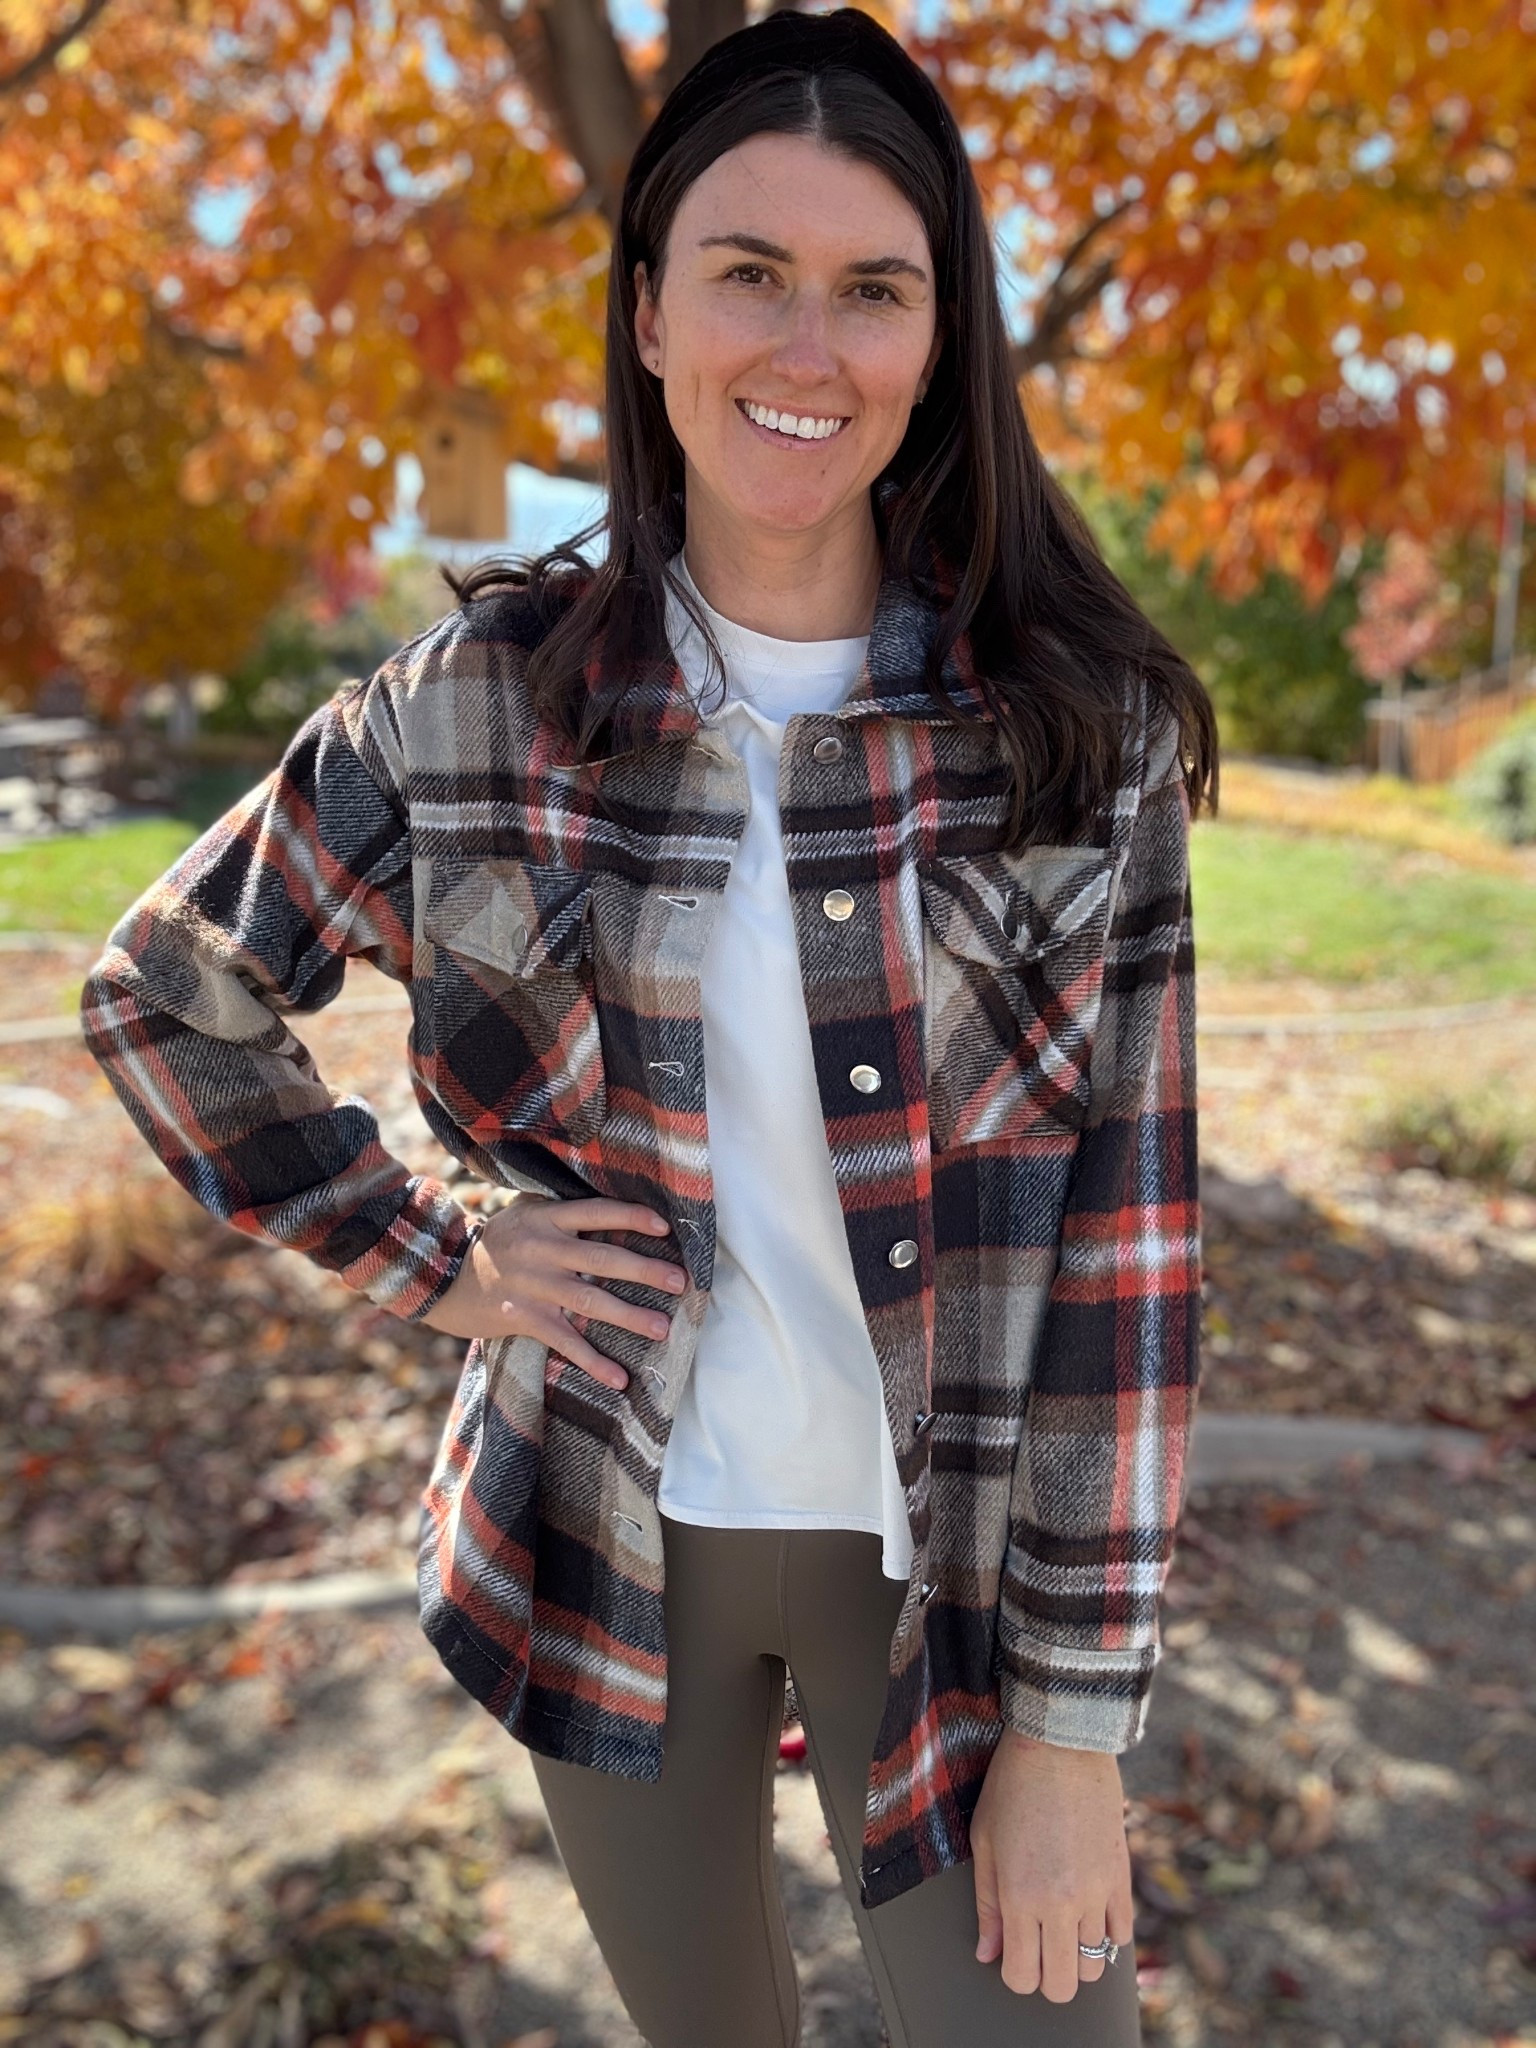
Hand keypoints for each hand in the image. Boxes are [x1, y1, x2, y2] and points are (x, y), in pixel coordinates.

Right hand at [418, 1195, 688, 1390]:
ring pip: (590, 1301)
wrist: (443, 1278)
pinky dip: (593, 1362)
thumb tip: (614, 1211)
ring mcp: (533, 1285)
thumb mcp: (523, 1215)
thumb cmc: (497, 1244)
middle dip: (645, 1270)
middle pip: (602, 1258)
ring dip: (630, 1317)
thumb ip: (561, 1213)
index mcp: (545, 1217)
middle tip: (681, 1282)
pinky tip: (619, 1379)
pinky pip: (565, 1342)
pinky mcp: (524, 1318)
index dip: (631, 1217)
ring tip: (663, 1329)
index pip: (596, 1212)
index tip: (665, 1228)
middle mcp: (542, 1249)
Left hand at [970, 1729, 1134, 2002]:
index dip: (1014, 1974)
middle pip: (1062, 1985)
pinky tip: (1089, 1913)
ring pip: (1094, 1966)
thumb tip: (988, 1953)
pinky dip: (1106, 1935)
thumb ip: (987, 1905)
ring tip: (1063, 1929)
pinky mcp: (1121, 1877)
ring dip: (1077, 1956)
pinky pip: (1122, 1935)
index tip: (1011, 1957)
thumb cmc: (1013, 1786)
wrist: (1061, 1744)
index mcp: (1020, 1898)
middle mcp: (1062, 1905)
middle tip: (1037, 1950)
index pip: (1022, 1977)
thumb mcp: (984, 1842)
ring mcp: (1097, 1893)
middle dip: (1046, 1977)